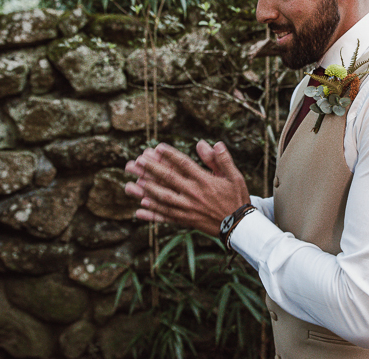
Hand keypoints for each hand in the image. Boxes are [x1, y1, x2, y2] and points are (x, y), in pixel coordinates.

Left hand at [124, 140, 250, 235]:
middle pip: (167, 179)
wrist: (240, 225)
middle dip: (149, 170)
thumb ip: (222, 159)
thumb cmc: (237, 197)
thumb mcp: (234, 176)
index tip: (155, 148)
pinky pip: (166, 217)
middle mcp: (193, 194)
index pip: (183, 164)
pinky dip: (153, 214)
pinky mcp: (186, 220)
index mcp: (204, 181)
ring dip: (144, 191)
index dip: (168, 155)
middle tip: (134, 162)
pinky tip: (139, 209)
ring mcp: (187, 209)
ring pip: (162, 199)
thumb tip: (212, 143)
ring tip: (129, 185)